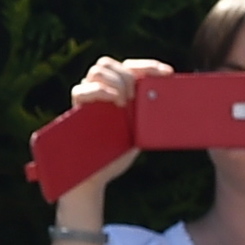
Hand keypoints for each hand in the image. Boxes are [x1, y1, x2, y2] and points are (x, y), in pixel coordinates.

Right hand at [58, 54, 171, 214]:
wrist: (93, 181)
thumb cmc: (115, 158)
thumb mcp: (140, 133)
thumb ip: (149, 115)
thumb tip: (170, 99)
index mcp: (118, 94)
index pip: (131, 67)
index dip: (149, 65)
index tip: (167, 73)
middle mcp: (101, 93)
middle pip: (110, 63)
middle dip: (128, 73)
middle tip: (135, 95)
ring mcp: (87, 101)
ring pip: (97, 70)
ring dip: (115, 80)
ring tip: (124, 101)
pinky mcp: (74, 112)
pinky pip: (81, 90)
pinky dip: (100, 90)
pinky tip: (115, 102)